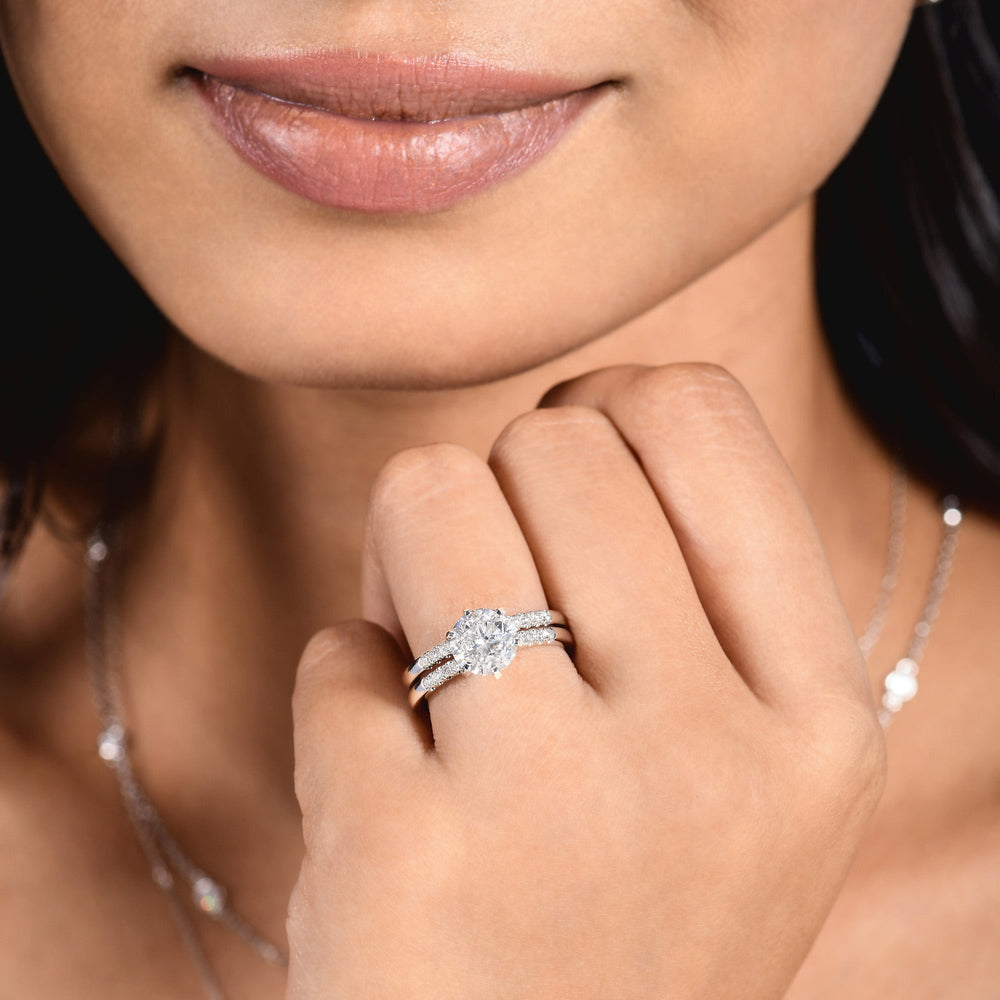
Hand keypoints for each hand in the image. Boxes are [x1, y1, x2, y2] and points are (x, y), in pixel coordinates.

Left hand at [286, 364, 885, 999]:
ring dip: (403, 562)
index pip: (704, 418)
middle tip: (486, 595)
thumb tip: (573, 415)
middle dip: (491, 495)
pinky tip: (387, 791)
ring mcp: (563, 804)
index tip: (560, 474)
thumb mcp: (733, 770)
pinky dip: (339, 697)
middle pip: (554, 442)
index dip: (607, 410)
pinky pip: (336, 652)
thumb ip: (691, 591)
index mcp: (815, 715)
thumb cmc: (620, 915)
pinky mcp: (408, 855)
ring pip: (426, 493)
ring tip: (432, 667)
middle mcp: (715, 752)